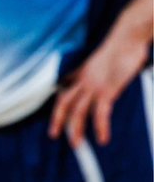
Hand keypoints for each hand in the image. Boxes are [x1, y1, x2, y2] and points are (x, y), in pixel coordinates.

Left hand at [49, 24, 151, 146]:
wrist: (127, 37)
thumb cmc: (121, 46)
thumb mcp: (104, 60)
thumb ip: (98, 69)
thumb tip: (101, 72)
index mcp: (82, 71)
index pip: (64, 88)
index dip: (58, 101)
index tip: (55, 114)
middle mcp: (84, 79)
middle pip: (65, 101)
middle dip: (58, 119)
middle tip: (54, 135)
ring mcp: (94, 85)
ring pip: (79, 110)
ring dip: (76, 129)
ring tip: (76, 144)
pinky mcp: (108, 90)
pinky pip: (101, 112)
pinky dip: (101, 127)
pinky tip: (103, 139)